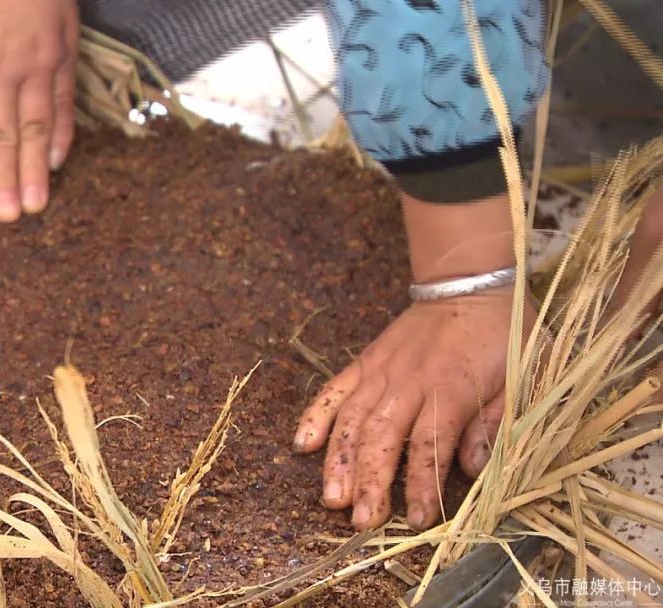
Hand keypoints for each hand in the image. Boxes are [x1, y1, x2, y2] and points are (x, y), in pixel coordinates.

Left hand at [0, 0, 78, 221]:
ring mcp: (37, 61)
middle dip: (3, 179)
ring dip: (35, 168)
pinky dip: (60, 133)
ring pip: (35, 124)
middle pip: (1, 132)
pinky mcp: (63, 52)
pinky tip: (57, 160)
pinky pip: (62, 101)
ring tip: (36, 204)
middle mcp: (0, 66)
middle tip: (7, 217)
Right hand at [294, 289, 534, 530]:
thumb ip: (495, 423)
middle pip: (381, 438)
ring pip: (351, 420)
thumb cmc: (503, 334)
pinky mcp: (364, 362)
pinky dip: (315, 415)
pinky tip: (302, 445)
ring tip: (331, 497)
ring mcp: (380, 371)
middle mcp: (407, 382)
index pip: (429, 446)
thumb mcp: (521, 377)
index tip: (416, 519)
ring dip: (338, 460)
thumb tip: (473, 467)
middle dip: (369, 482)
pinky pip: (334, 390)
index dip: (421, 485)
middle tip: (361, 521)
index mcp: (450, 390)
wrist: (470, 283)